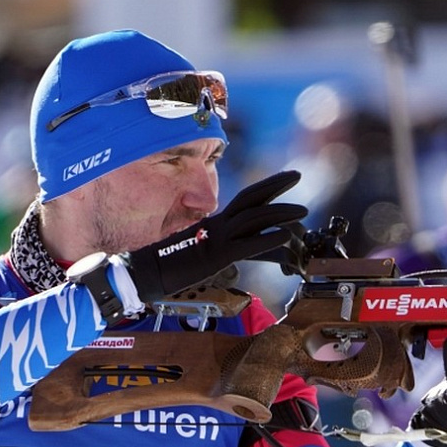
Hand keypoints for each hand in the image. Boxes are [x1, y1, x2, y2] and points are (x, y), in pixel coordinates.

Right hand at [125, 171, 307, 301]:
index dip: (266, 187)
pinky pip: (246, 246)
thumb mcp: (199, 251)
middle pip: (251, 198)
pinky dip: (267, 239)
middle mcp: (218, 225)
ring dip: (280, 213)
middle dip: (275, 184)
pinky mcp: (215, 256)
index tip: (286, 178)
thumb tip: (233, 249)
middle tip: (297, 173)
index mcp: (215, 223)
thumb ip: (217, 245)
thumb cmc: (167, 264)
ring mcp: (217, 238)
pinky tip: (285, 236)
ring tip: (303, 211)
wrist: (143, 272)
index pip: (245, 199)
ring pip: (253, 218)